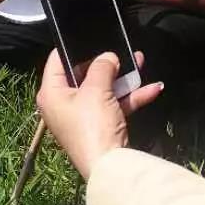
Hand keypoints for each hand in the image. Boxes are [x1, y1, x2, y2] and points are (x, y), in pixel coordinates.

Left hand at [36, 50, 162, 178]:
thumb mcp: (96, 90)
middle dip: (106, 63)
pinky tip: (152, 88)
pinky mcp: (100, 126)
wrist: (110, 168)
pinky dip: (131, 97)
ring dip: (123, 77)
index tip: (90, 36)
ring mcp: (82, 116)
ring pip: (103, 89)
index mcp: (51, 93)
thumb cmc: (93, 127)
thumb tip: (107, 57)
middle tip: (120, 49)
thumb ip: (102, 67)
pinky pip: (114, 105)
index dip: (73, 47)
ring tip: (140, 60)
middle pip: (83, 75)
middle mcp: (62, 104)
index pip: (57, 61)